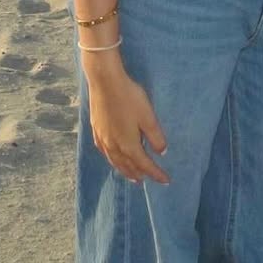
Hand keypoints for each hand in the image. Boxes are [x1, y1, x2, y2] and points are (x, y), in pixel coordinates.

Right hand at [83, 51, 168, 183]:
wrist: (104, 82)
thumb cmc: (129, 97)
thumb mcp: (147, 116)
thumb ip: (155, 136)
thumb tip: (161, 152)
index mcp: (128, 145)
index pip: (145, 165)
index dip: (156, 173)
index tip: (166, 180)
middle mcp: (114, 146)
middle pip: (128, 166)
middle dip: (140, 174)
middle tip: (147, 181)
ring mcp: (103, 139)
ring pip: (115, 162)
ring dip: (125, 171)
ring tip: (132, 177)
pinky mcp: (96, 131)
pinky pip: (106, 153)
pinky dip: (113, 161)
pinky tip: (113, 157)